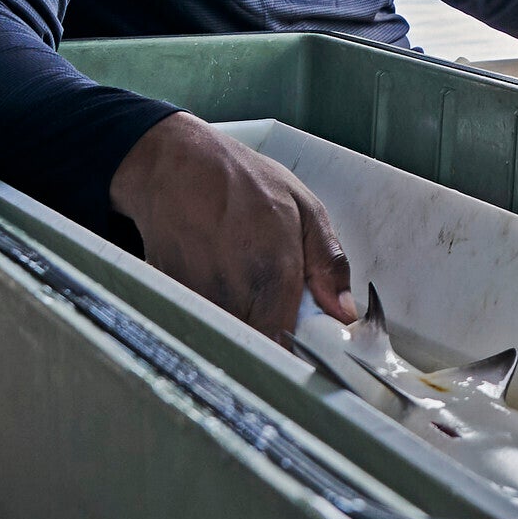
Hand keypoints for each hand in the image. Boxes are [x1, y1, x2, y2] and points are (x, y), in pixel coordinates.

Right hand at [109, 112, 354, 342]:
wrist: (174, 165)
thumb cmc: (240, 180)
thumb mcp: (304, 208)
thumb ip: (329, 263)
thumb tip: (343, 312)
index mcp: (274, 275)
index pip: (288, 348)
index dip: (299, 353)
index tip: (309, 343)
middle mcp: (234, 295)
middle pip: (258, 348)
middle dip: (274, 337)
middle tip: (280, 306)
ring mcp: (199, 300)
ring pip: (229, 339)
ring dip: (244, 323)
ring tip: (246, 282)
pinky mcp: (174, 299)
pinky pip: (203, 323)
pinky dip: (216, 311)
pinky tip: (220, 277)